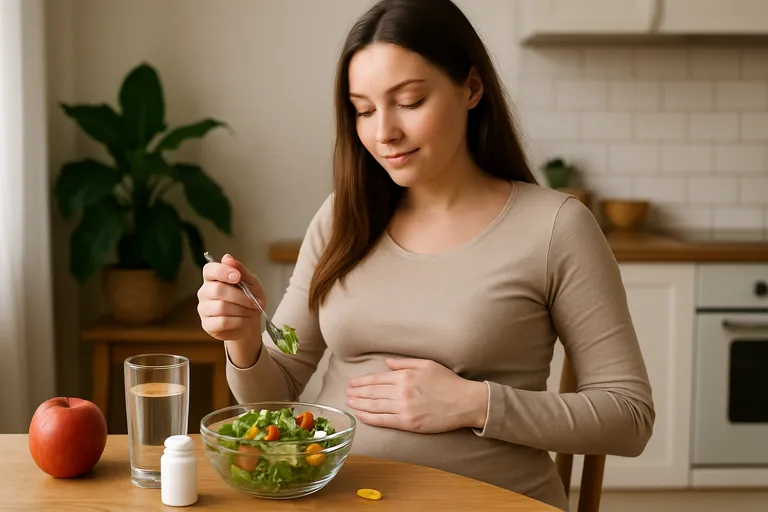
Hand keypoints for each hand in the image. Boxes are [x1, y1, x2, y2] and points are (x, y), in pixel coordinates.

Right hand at [197, 254, 266, 365]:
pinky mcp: (207, 325)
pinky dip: (238, 321)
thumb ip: (241, 270)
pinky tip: (243, 320)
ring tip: (250, 312)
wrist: (250, 324)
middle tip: (254, 302)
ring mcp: (204, 309)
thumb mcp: (252, 283)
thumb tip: (227, 257)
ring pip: (222, 307)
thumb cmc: (249, 301)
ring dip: (242, 310)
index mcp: (213, 278)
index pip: (209, 269)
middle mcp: (205, 292)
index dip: (223, 271)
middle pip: (218, 290)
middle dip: (241, 297)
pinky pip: (223, 321)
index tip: (237, 277)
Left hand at [345, 358, 488, 433]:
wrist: (465, 402)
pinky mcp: (409, 423)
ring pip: (375, 406)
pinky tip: (361, 415)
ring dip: (360, 404)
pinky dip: (370, 418)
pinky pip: (384, 421)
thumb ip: (404, 363)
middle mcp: (402, 392)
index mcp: (405, 376)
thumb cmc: (448, 382)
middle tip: (346, 394)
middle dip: (357, 393)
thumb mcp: (427, 364)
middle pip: (373, 392)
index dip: (362, 381)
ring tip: (349, 403)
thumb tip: (386, 363)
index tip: (352, 383)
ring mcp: (405, 408)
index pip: (377, 379)